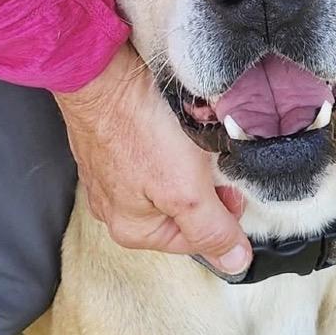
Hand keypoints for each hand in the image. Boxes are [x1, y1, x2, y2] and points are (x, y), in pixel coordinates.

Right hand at [55, 45, 251, 274]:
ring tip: (188, 136)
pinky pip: (153, 150)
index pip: (198, 238)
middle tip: (207, 157)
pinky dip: (169, 138)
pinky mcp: (112, 142)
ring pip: (170, 177)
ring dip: (188, 160)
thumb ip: (213, 231)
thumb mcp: (186, 193)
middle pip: (183, 208)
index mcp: (132, 229)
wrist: (102, 72)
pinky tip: (171, 122)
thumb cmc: (136, 128)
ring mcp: (111, 173)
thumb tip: (234, 262)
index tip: (229, 185)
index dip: (223, 212)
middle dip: (203, 184)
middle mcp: (115, 207)